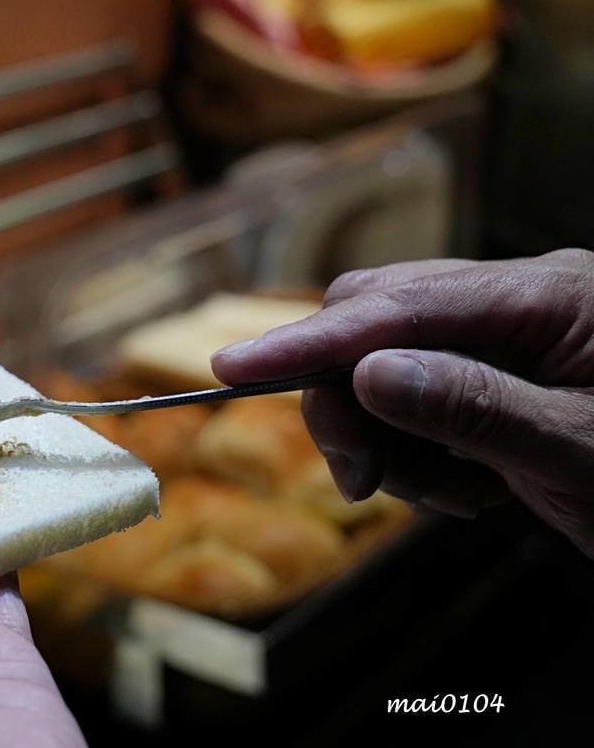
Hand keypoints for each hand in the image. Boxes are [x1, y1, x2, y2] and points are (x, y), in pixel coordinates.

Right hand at [209, 249, 593, 557]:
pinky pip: (412, 403)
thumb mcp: (580, 456)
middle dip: (348, 402)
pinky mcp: (491, 376)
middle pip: (374, 324)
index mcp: (549, 295)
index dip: (309, 341)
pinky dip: (416, 453)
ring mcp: (501, 338)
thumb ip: (476, 408)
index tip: (233, 369)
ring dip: (390, 441)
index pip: (398, 306)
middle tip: (364, 480)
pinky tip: (468, 487)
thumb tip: (369, 371)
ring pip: (383, 367)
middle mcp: (516, 301)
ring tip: (454, 496)